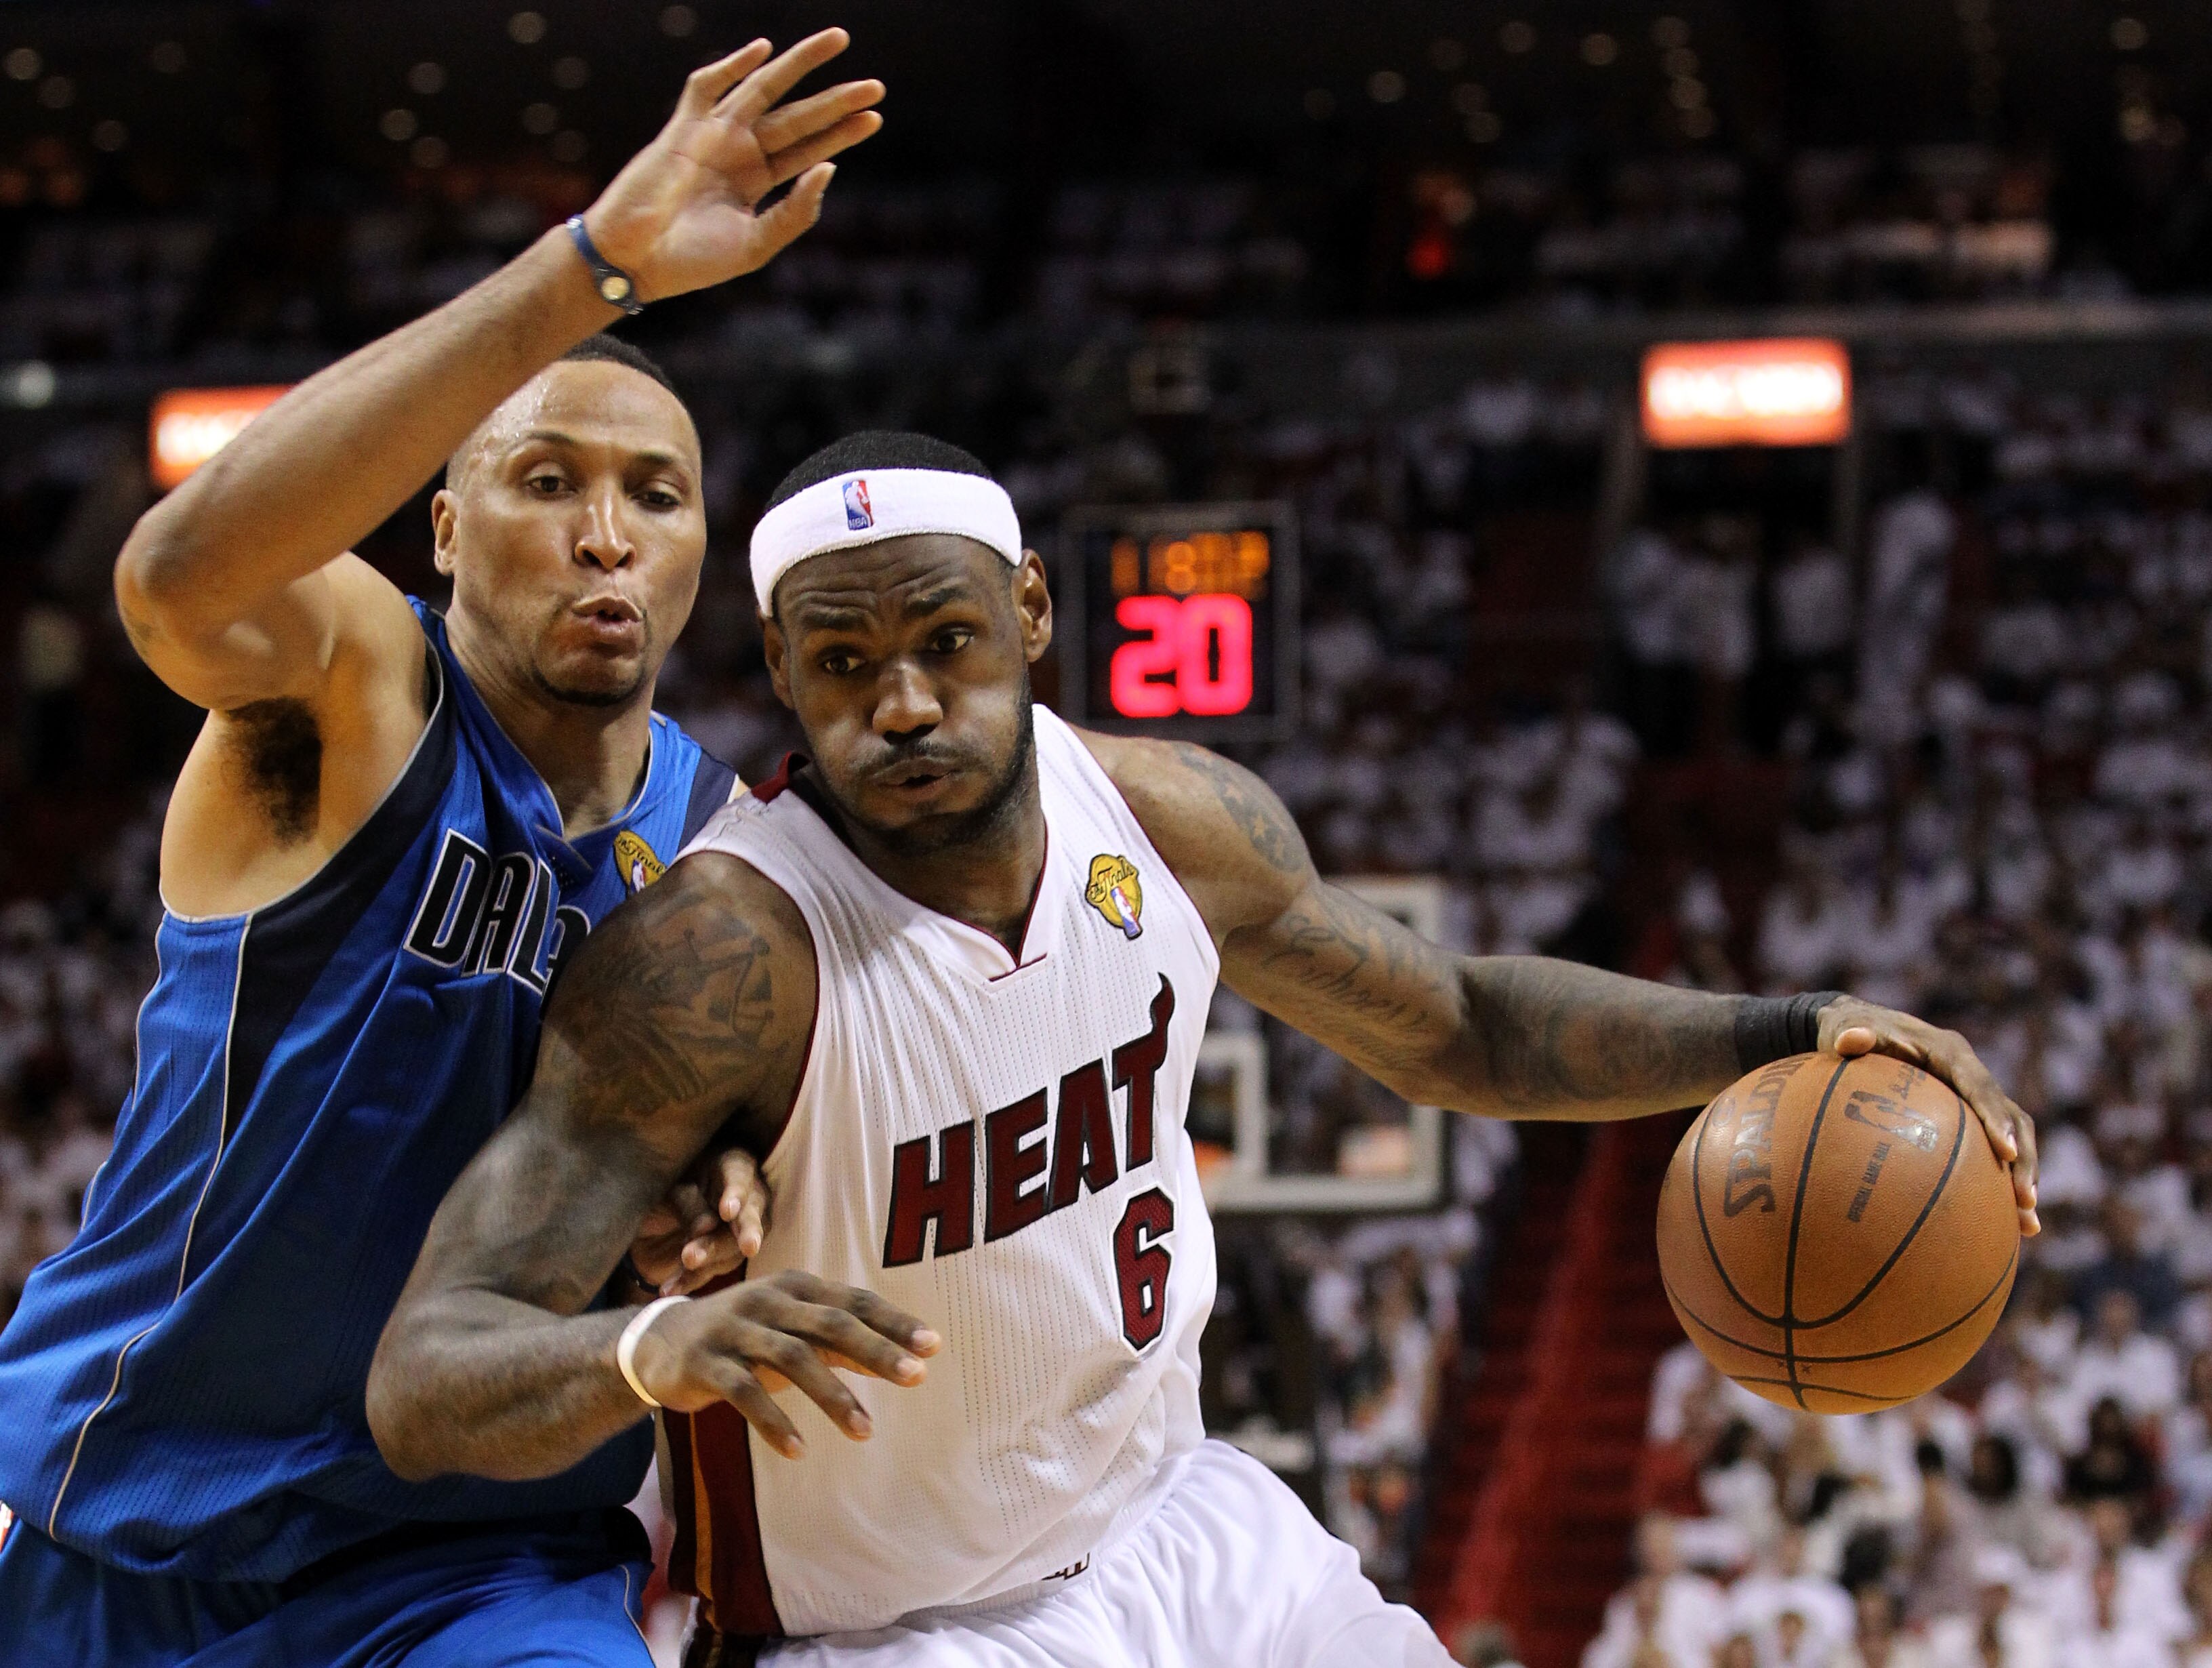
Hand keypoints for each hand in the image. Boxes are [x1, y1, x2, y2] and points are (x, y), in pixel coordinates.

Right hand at [583, 30, 883, 301]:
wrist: (637, 262)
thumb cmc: (692, 261)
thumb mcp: (756, 245)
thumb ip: (795, 212)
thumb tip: (828, 169)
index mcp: (755, 181)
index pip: (807, 150)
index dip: (840, 133)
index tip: (874, 118)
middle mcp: (738, 153)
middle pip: (796, 118)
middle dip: (835, 101)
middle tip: (876, 87)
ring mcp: (711, 136)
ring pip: (763, 90)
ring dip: (798, 65)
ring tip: (839, 41)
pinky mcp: (682, 129)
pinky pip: (706, 87)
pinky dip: (731, 67)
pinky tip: (762, 51)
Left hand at [630, 1147, 770, 1296]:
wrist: (649, 1215)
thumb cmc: (664, 1186)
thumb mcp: (670, 1189)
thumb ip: (689, 1205)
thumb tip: (707, 1227)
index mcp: (731, 1167)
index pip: (739, 1176)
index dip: (736, 1194)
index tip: (728, 1212)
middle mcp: (745, 1198)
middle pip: (749, 1216)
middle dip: (743, 1233)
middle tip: (746, 1248)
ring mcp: (738, 1231)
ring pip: (734, 1247)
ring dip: (711, 1257)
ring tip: (687, 1260)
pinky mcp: (724, 1258)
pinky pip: (712, 1270)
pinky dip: (691, 1279)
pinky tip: (671, 1287)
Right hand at [630, 1270, 940, 1456]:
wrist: (658, 1343)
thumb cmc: (742, 1337)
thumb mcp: (790, 1329)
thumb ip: (837, 1340)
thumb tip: (898, 1358)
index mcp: (794, 1287)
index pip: (853, 1302)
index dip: (894, 1323)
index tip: (933, 1346)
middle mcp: (767, 1300)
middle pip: (831, 1324)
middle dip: (877, 1351)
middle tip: (917, 1377)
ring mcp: (734, 1329)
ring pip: (792, 1358)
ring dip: (833, 1396)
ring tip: (865, 1432)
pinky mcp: (705, 1363)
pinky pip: (745, 1393)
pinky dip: (773, 1422)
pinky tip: (798, 1450)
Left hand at [1817, 996, 2039, 1236]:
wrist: (1855, 1030)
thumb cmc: (1846, 1033)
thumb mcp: (1840, 1030)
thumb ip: (1848, 1035)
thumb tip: (1849, 1039)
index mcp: (1948, 1052)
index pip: (1979, 1085)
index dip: (1995, 1118)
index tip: (2005, 1152)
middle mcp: (1969, 1074)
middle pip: (2012, 1118)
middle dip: (2023, 1158)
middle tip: (2025, 1200)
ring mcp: (1971, 1097)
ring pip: (2014, 1138)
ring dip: (2024, 1177)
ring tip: (2028, 1224)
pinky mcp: (1967, 1118)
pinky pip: (1991, 1151)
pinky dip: (2000, 1183)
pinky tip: (2005, 1226)